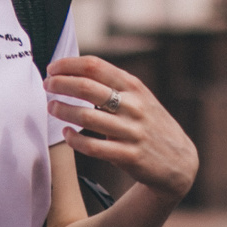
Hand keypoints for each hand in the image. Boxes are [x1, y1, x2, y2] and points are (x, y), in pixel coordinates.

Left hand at [44, 57, 197, 201]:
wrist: (179, 161)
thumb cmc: (150, 124)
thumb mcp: (141, 97)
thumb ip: (114, 84)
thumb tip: (76, 70)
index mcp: (134, 87)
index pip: (96, 66)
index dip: (69, 65)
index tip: (53, 69)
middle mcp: (134, 106)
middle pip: (87, 88)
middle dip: (61, 84)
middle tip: (47, 86)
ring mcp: (132, 131)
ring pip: (87, 117)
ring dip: (63, 110)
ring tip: (52, 107)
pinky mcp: (129, 156)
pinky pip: (93, 147)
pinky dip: (74, 140)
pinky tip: (66, 135)